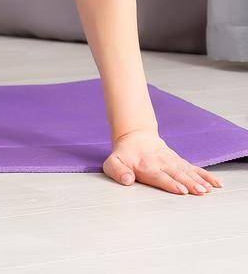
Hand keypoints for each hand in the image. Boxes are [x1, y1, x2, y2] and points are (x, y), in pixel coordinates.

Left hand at [104, 129, 223, 194]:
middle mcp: (162, 164)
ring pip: (188, 172)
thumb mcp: (113, 162)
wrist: (136, 137)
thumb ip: (117, 171)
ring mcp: (173, 163)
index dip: (171, 183)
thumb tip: (127, 180)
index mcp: (146, 166)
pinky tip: (216, 183)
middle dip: (189, 183)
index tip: (181, 190)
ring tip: (208, 189)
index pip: (160, 176)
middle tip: (199, 191)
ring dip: (199, 181)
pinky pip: (195, 169)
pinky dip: (206, 176)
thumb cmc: (125, 155)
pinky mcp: (181, 162)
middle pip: (177, 174)